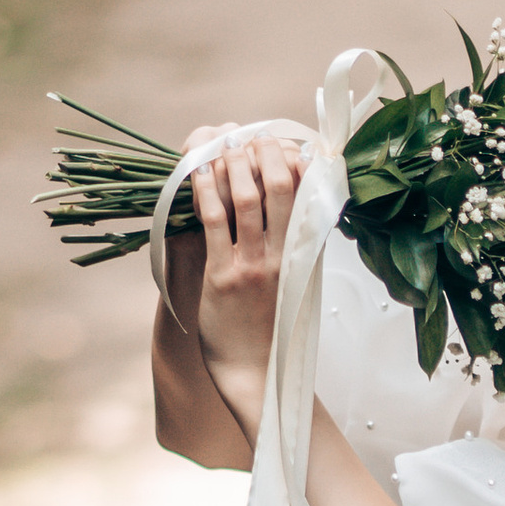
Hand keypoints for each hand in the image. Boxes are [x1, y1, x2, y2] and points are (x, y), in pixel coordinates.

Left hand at [185, 123, 304, 429]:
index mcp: (305, 253)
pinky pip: (213, 222)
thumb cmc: (274, 323)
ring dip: (231, 164)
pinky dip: (205, 190)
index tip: (281, 142)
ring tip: (223, 144)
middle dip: (262, 152)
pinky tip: (197, 172)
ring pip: (245, 198)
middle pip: (278, 186)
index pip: (307, 192)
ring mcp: (253, 265)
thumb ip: (303, 242)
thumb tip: (302, 199)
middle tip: (249, 137)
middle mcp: (283, 255)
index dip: (294, 160)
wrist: (254, 368)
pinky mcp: (223, 276)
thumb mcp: (301, 280)